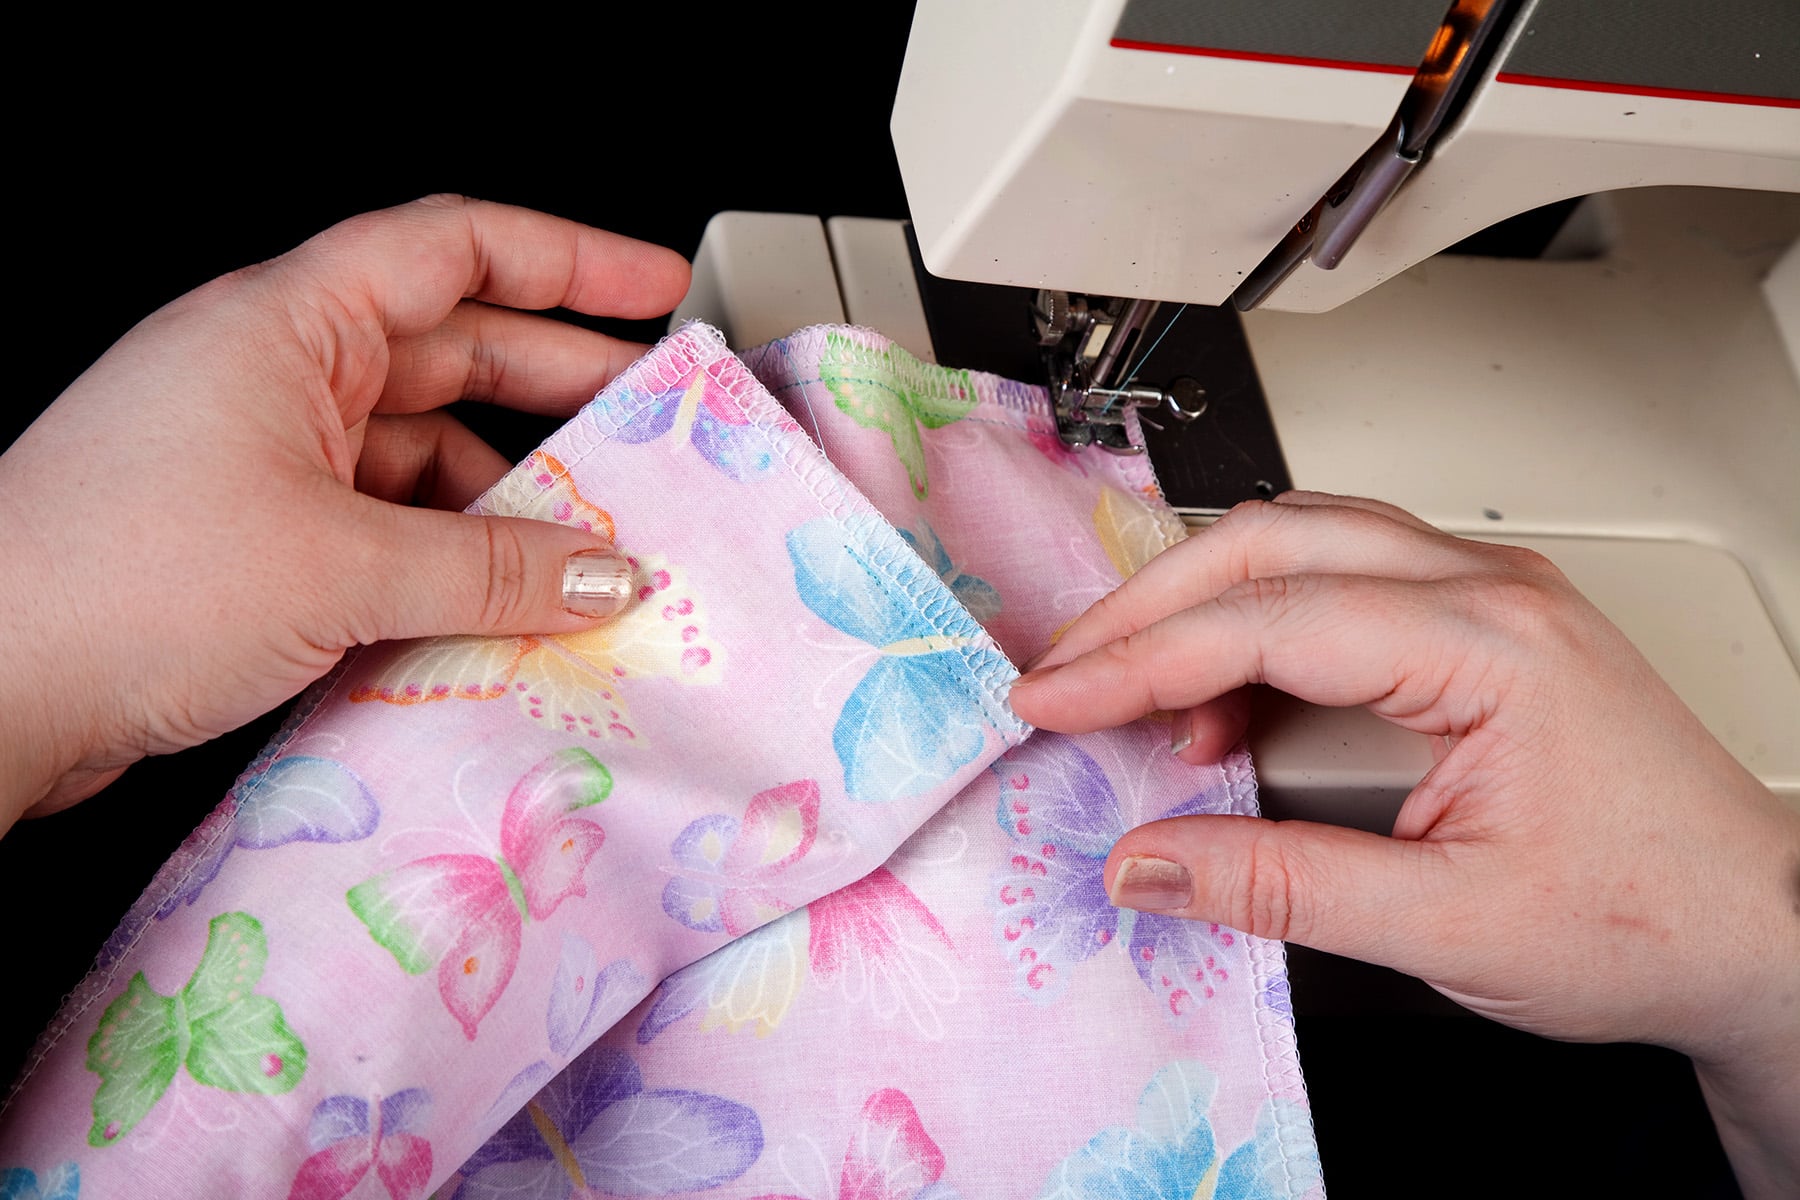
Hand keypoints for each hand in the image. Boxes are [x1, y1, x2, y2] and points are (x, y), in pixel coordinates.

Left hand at [0, 196, 689, 829]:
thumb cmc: (119, 582)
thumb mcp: (342, 564)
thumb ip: (495, 566)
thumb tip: (606, 574)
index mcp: (286, 325)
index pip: (452, 250)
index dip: (566, 258)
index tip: (651, 285)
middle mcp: (275, 375)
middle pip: (451, 349)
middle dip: (558, 384)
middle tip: (649, 423)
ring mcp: (260, 456)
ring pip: (422, 449)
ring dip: (506, 492)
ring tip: (588, 543)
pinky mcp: (252, 537)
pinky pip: (385, 522)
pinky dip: (450, 553)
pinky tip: (502, 598)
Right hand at [1007, 492, 1799, 1196]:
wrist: (1757, 931)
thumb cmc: (1650, 916)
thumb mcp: (1452, 924)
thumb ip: (1283, 886)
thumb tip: (1147, 861)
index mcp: (1492, 644)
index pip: (1269, 618)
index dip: (1139, 658)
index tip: (1054, 697)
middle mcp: (1489, 593)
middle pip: (1272, 544)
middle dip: (1147, 605)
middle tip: (1065, 672)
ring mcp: (1486, 600)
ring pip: (1300, 545)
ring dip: (1198, 603)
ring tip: (1128, 690)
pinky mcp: (1475, 629)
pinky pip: (1337, 584)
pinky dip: (1254, 627)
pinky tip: (1223, 703)